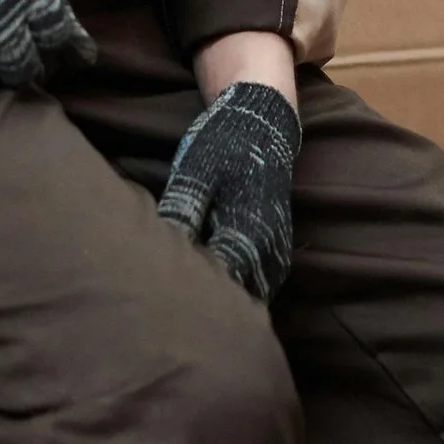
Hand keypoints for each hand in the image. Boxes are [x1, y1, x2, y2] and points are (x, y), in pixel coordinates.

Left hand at [157, 79, 300, 303]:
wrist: (262, 123)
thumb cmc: (225, 146)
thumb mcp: (196, 172)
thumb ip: (183, 207)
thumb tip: (164, 243)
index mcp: (249, 228)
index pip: (226, 277)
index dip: (202, 294)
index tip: (173, 304)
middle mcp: (271, 244)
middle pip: (247, 293)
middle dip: (220, 308)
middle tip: (186, 320)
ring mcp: (279, 246)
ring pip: (261, 290)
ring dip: (236, 302)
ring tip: (202, 316)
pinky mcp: (278, 244)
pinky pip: (266, 279)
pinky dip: (247, 290)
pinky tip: (224, 296)